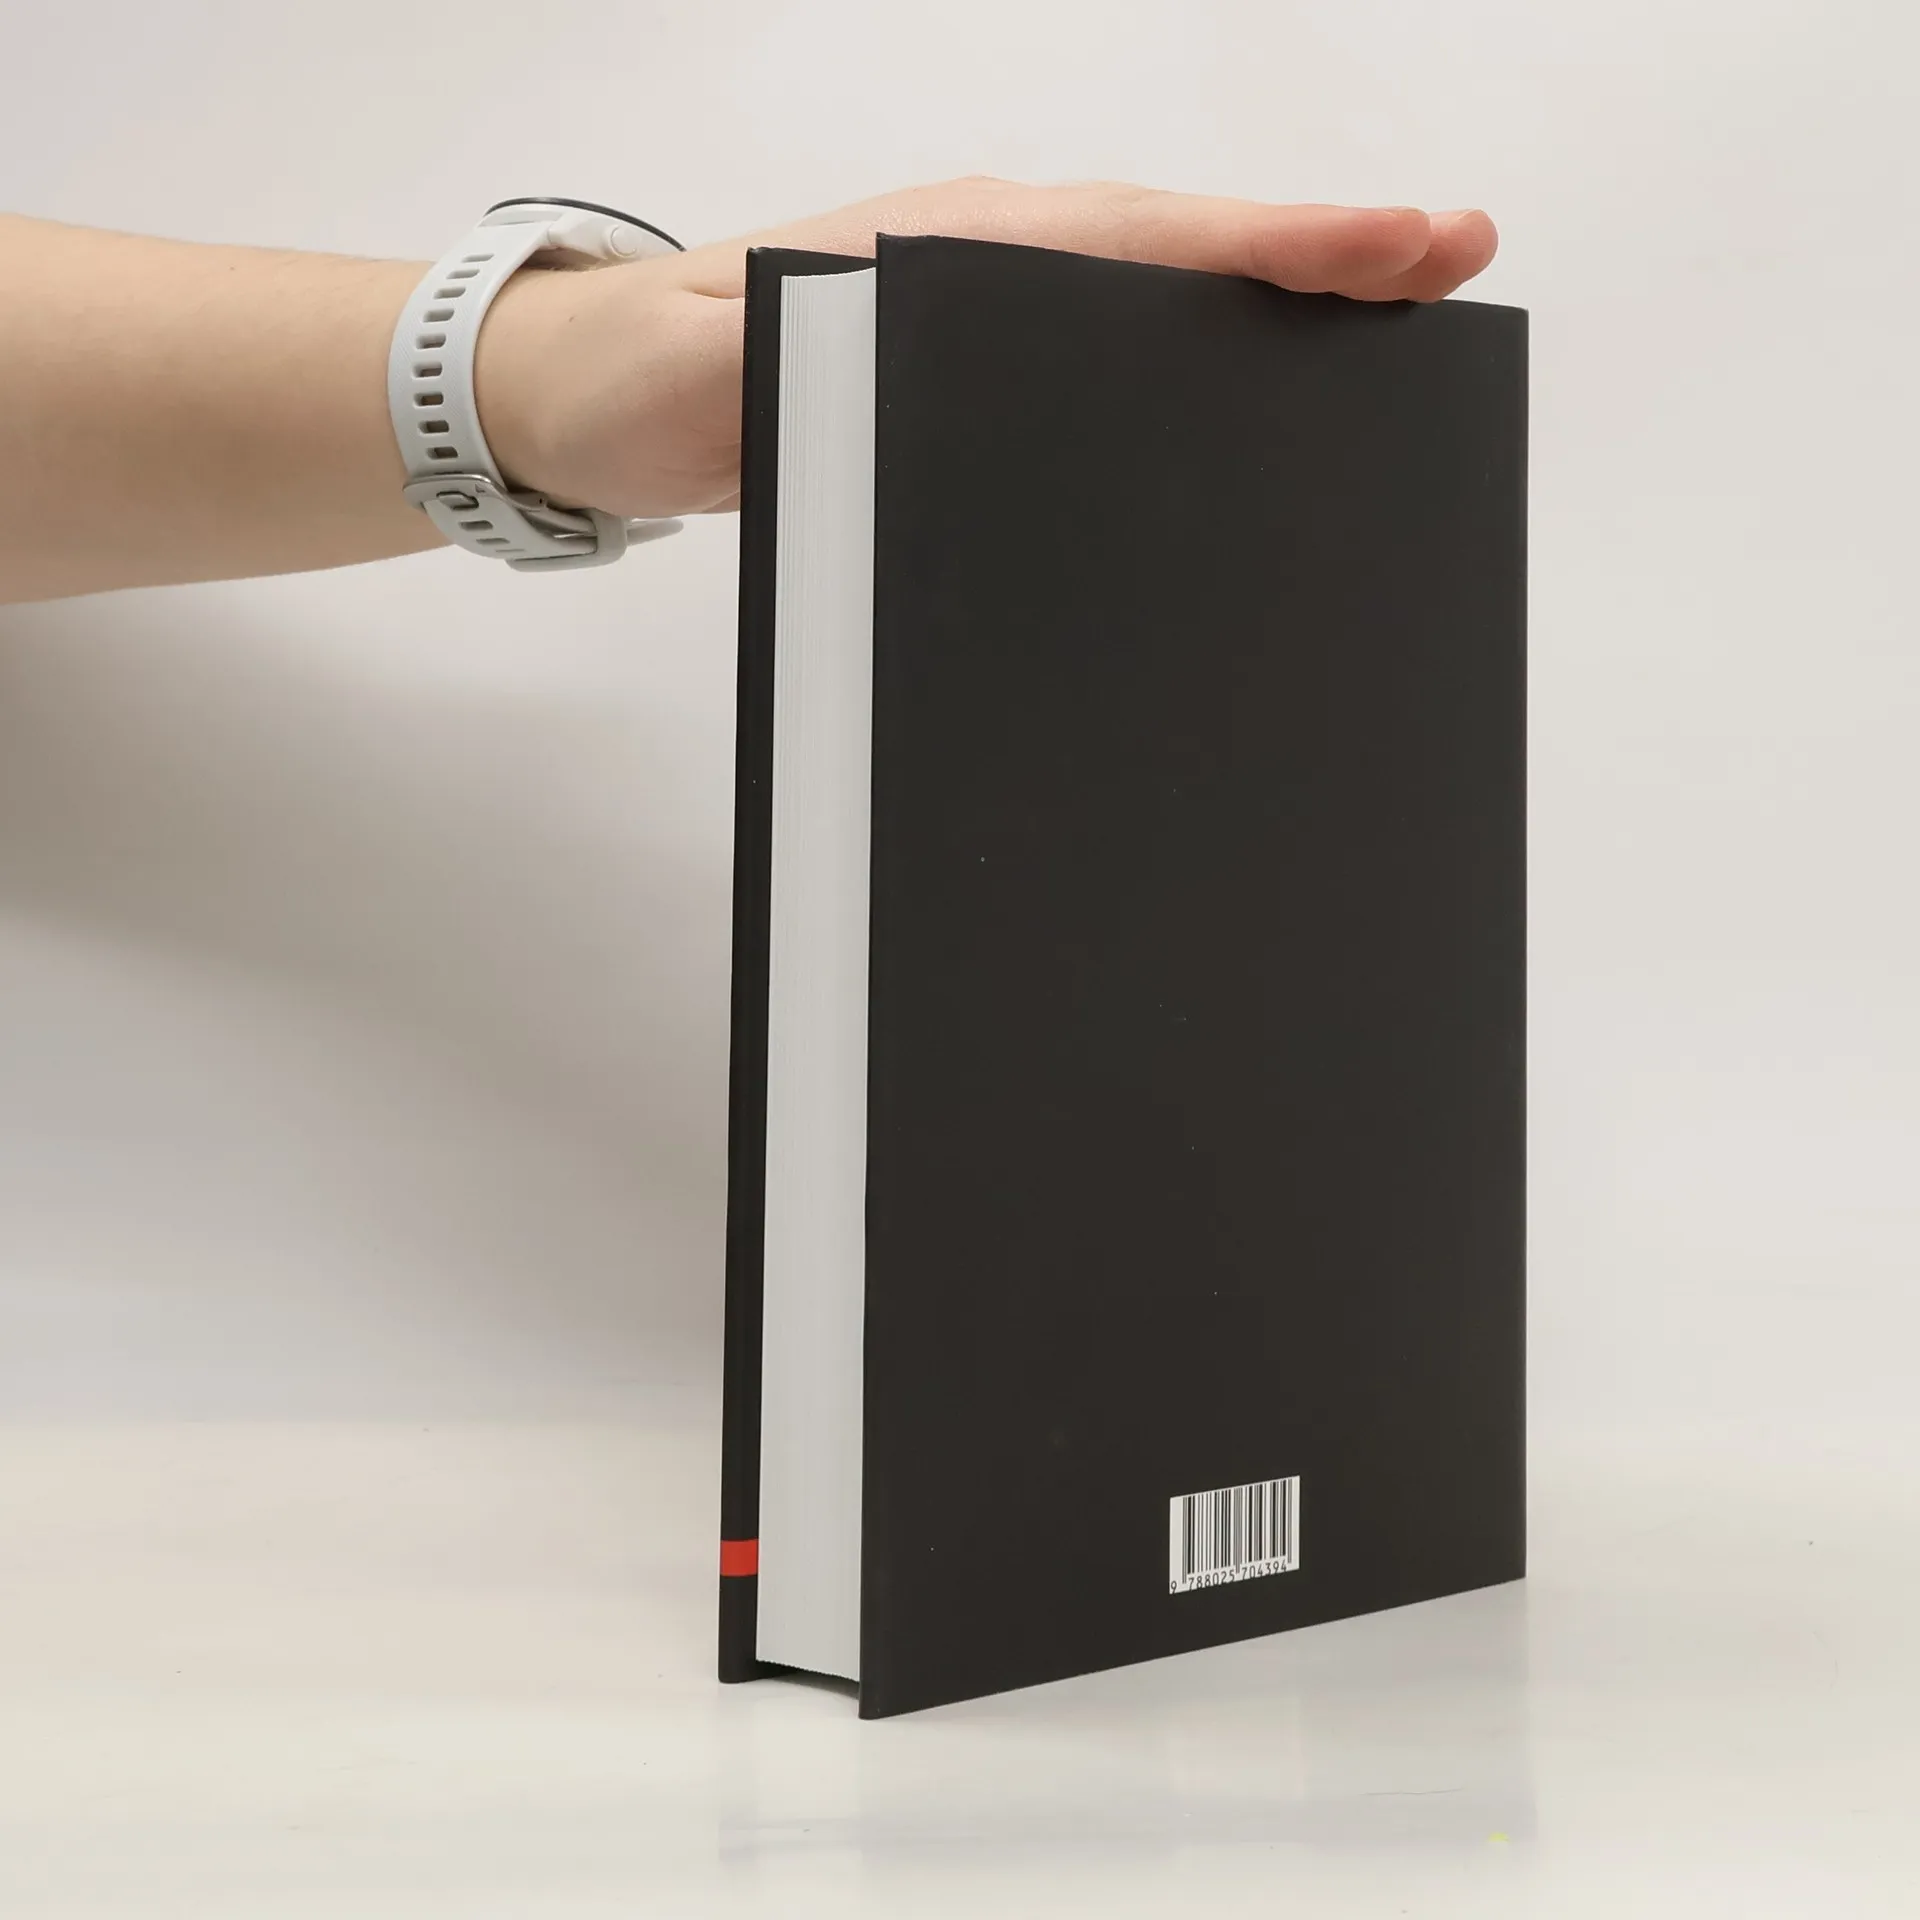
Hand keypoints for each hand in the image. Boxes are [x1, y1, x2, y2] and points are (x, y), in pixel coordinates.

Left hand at [477, 178, 1498, 521]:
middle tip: (1455, 271)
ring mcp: (989, 319)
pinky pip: (1108, 365)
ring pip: (1157, 311)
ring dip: (1268, 320)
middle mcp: (992, 266)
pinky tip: (1239, 413)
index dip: (1288, 243)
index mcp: (960, 248)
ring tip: (1388, 347)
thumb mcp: (733, 369)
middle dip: (1321, 268)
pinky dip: (1191, 372)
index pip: (1154, 236)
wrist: (593, 395)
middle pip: (1186, 261)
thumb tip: (951, 366)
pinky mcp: (972, 381)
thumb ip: (832, 358)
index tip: (1415, 243)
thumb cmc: (659, 377)